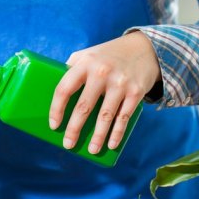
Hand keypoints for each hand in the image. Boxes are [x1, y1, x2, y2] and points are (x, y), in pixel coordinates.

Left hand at [49, 32, 160, 153]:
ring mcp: (120, 83)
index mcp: (84, 63)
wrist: (144, 48)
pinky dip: (117, 133)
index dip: (56, 109)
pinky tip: (111, 144)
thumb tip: (55, 92)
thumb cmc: (108, 56)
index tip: (54, 125)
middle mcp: (101, 72)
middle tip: (68, 144)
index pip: (64, 88)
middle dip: (74, 129)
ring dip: (98, 136)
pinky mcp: (135, 92)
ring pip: (105, 116)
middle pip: (84, 106)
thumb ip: (72, 68)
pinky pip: (124, 117)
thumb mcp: (88, 55)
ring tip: (92, 150)